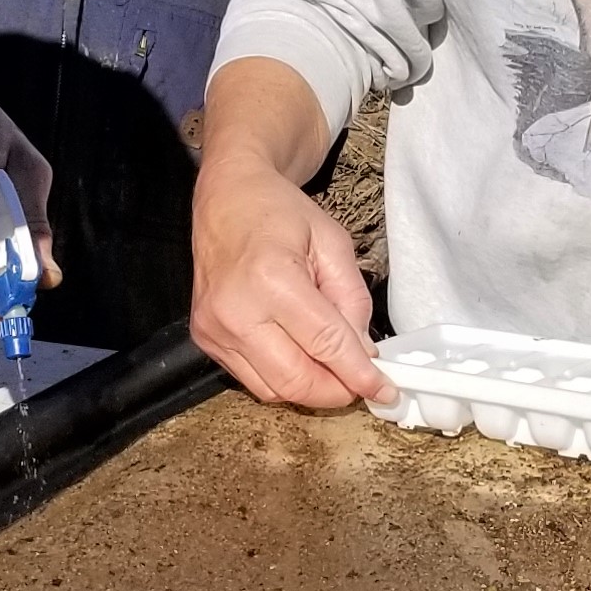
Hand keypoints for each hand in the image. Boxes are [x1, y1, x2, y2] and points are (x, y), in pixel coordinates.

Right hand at [189, 151, 386, 408]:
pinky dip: (284, 379)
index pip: (326, 344)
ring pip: (274, 390)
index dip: (360, 374)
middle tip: (361, 382)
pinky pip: (253, 381)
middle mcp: (236, 310)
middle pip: (297, 380)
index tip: (385, 390)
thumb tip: (364, 353)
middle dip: (337, 391)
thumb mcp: (333, 242)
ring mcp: (215, 329)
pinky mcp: (205, 339)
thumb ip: (353, 300)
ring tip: (332, 367)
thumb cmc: (278, 213)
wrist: (227, 200)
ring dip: (311, 389)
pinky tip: (300, 356)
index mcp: (272, 278)